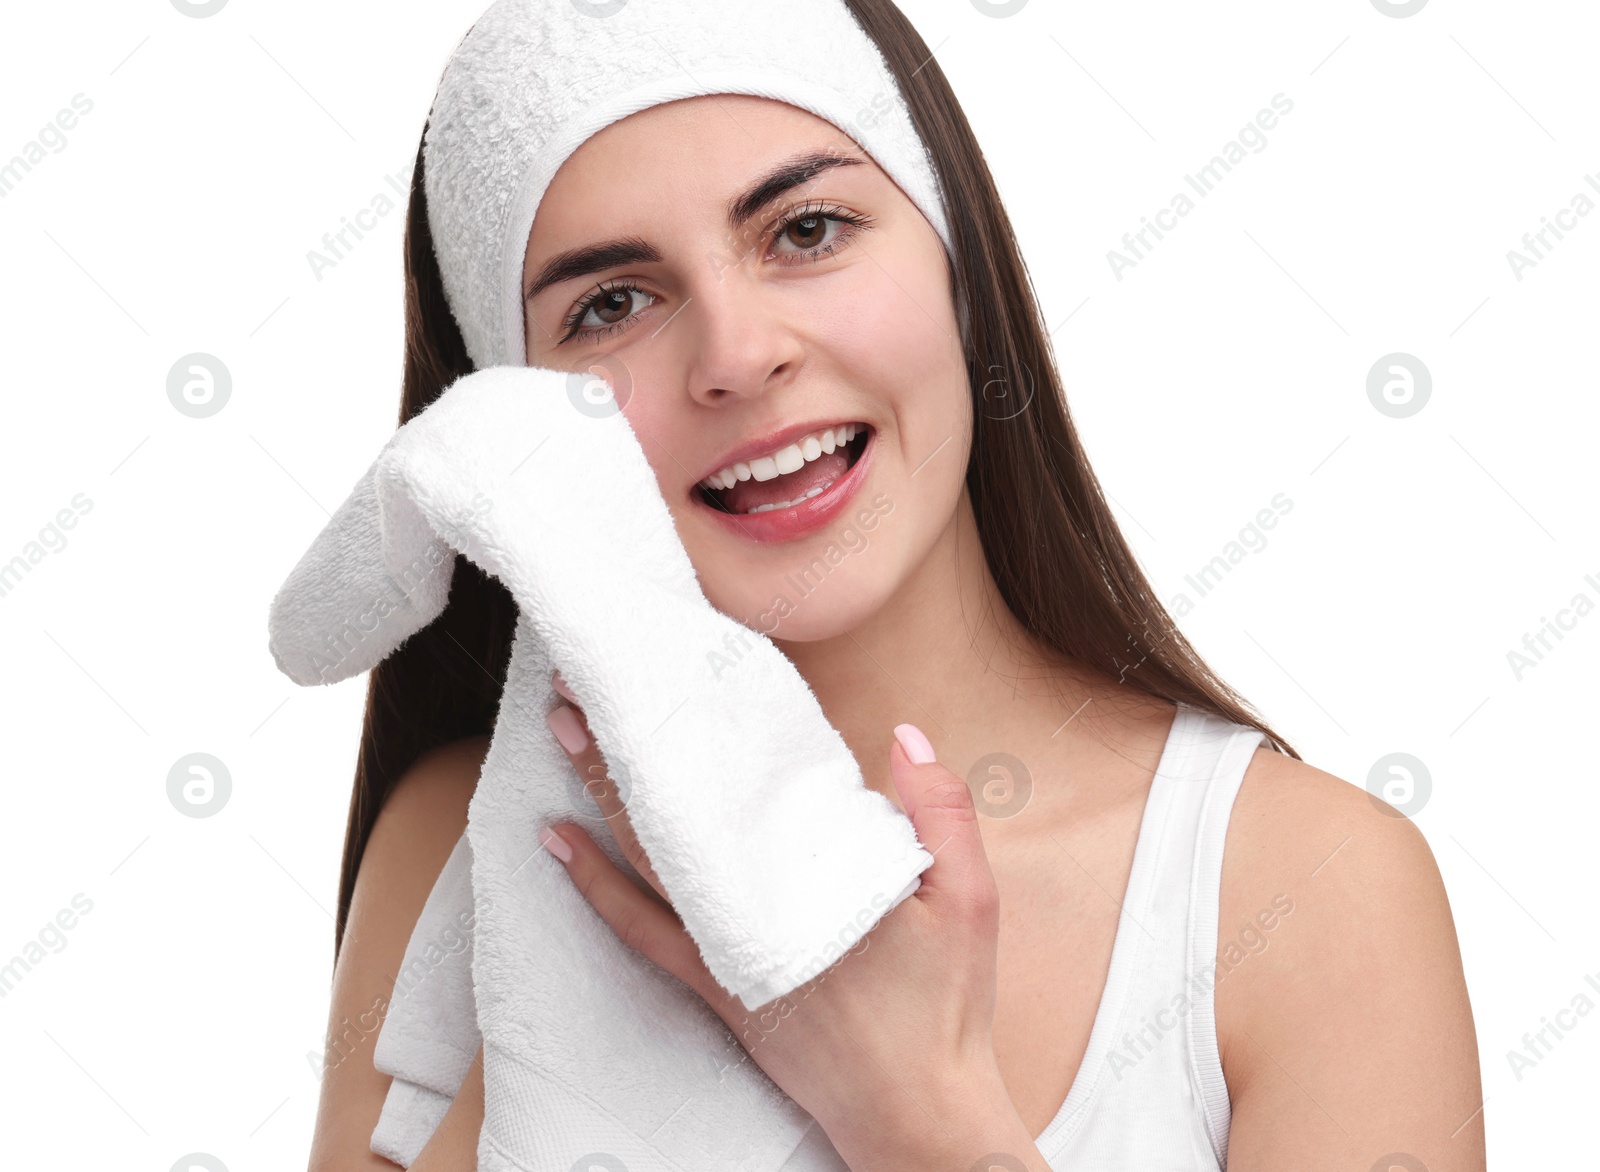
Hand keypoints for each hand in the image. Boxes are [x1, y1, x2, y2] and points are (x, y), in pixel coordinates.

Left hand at [540, 671, 1050, 1171]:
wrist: (915, 1116)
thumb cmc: (944, 1009)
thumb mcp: (972, 902)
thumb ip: (943, 813)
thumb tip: (905, 734)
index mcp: (812, 875)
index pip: (735, 781)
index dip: (688, 723)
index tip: (655, 671)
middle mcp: (750, 909)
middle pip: (672, 807)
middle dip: (623, 739)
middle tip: (581, 680)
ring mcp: (722, 952)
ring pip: (643, 856)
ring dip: (600, 790)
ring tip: (564, 730)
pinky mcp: (712, 988)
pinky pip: (638, 929)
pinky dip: (594, 884)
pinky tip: (560, 843)